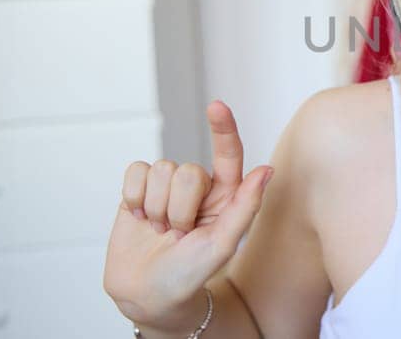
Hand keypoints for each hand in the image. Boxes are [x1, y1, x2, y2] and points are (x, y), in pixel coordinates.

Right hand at [104, 100, 273, 329]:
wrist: (147, 295)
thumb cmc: (190, 275)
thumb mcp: (221, 245)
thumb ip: (244, 208)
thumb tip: (266, 171)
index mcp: (225, 196)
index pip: (228, 154)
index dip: (223, 128)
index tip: (216, 106)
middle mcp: (198, 187)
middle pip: (186, 169)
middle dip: (178, 208)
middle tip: (178, 235)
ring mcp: (167, 187)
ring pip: (160, 170)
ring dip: (156, 207)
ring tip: (159, 231)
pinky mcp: (138, 189)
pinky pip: (135, 171)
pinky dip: (134, 196)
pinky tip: (139, 217)